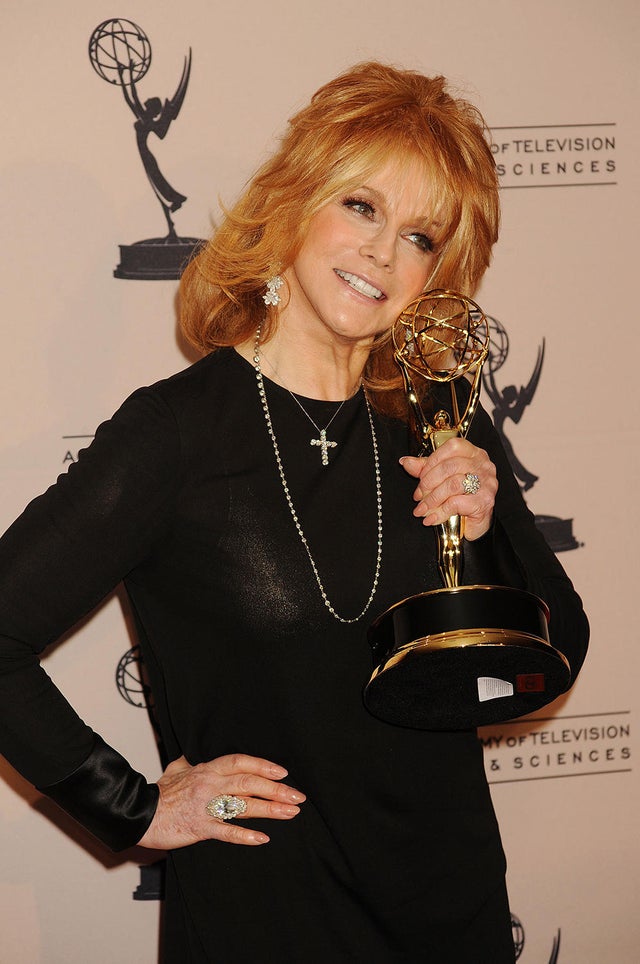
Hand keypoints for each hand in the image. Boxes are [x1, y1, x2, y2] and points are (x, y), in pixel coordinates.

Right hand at [138, 753, 304, 849]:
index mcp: (206, 769)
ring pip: (243, 805)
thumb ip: (189, 762)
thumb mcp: (175, 769)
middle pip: (248, 783)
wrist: (138, 814)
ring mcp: (205, 806)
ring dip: (269, 810)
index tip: (283, 772)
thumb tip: (192, 754)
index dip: (263, 765)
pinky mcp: (199, 827)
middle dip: (275, 789)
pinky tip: (262, 838)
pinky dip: (245, 835)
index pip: (240, 762)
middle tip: (297, 796)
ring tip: (290, 813)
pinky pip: (226, 831)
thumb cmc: (159, 793)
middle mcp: (209, 784)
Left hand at [400, 437, 496, 540]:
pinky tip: (431, 518)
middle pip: (450, 466)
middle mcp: (483, 465)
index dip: (432, 461)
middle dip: (428, 482)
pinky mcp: (485, 501)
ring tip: (422, 509)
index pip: (452, 447)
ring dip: (432, 499)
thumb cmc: (460, 497)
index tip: (420, 476)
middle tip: (418, 495)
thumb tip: (406, 462)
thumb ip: (426, 469)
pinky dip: (440, 512)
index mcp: (474, 453)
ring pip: (452, 484)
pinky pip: (456, 503)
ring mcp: (487, 483)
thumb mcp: (441, 479)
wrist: (475, 523)